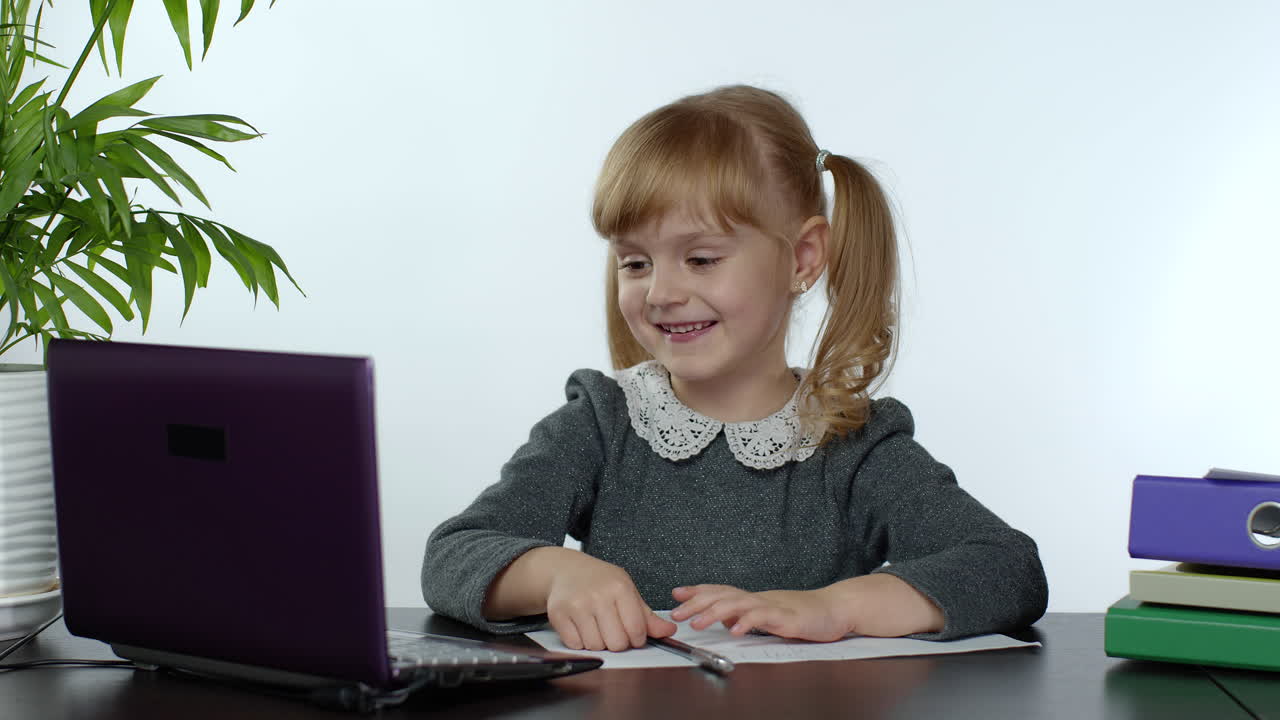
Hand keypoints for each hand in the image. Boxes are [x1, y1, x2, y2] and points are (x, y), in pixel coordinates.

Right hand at [544, 553, 676, 651]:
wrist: (565, 569)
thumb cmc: (599, 580)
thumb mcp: (626, 589)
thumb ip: (647, 615)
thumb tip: (669, 631)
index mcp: (619, 587)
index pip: (637, 629)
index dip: (638, 638)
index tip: (633, 634)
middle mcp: (598, 595)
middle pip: (617, 643)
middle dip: (618, 642)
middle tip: (613, 630)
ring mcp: (577, 605)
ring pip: (596, 646)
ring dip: (598, 642)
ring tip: (597, 626)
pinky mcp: (558, 615)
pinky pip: (576, 646)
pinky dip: (580, 642)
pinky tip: (582, 627)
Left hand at [670, 574, 944, 640]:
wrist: (836, 609)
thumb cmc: (803, 613)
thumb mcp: (768, 615)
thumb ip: (745, 614)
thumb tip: (721, 616)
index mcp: (754, 598)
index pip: (720, 590)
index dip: (698, 590)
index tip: (676, 593)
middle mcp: (759, 598)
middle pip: (723, 595)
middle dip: (697, 603)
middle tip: (677, 613)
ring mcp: (772, 605)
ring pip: (738, 604)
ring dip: (715, 612)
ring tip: (697, 623)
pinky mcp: (787, 617)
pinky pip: (764, 618)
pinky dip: (747, 622)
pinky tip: (734, 630)